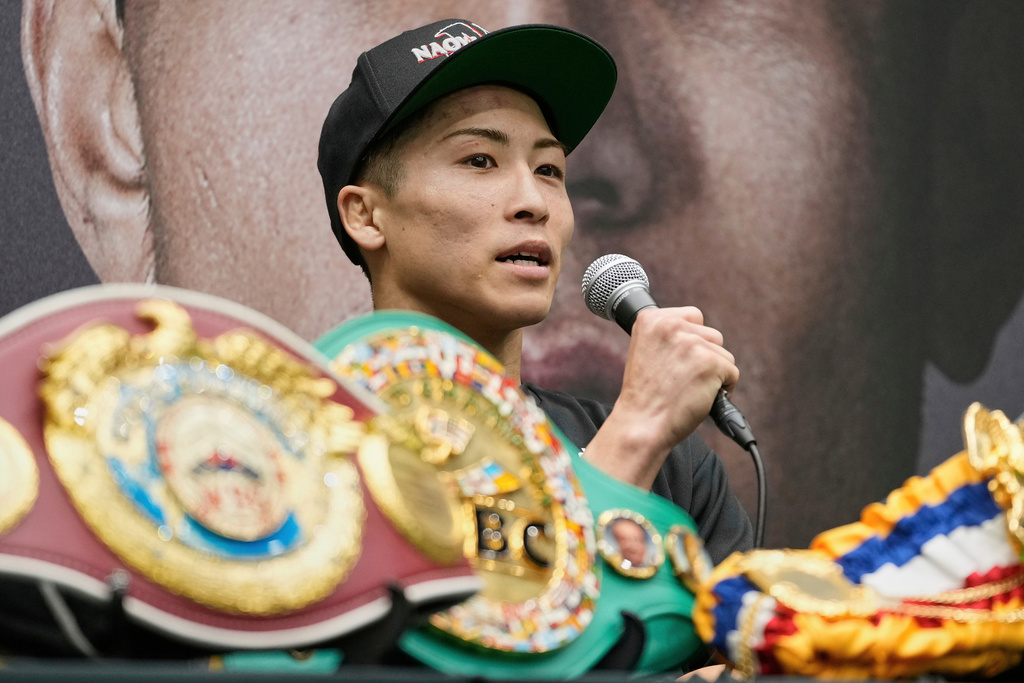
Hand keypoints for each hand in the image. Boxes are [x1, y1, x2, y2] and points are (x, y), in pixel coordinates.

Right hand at [584, 307, 738, 488]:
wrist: (641, 425)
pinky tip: (701, 398)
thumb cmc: (645, 396)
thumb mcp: (647, 352)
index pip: (693, 316)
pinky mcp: (711, 363)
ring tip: (689, 390)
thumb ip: (669, 337)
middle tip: (683, 380)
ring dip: (714, 374)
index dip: (692, 342)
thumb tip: (700, 334)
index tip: (679, 362)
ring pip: (724, 355)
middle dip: (705, 358)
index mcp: (650, 318)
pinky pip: (732, 373)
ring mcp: (692, 343)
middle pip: (711, 335)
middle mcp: (671, 325)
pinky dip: (723, 390)